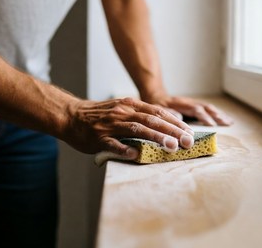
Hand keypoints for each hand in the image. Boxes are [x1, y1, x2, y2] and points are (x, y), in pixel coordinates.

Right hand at [61, 97, 194, 158]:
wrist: (71, 115)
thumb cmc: (100, 115)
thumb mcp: (122, 109)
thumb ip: (141, 114)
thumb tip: (167, 123)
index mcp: (130, 105)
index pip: (158, 112)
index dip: (175, 122)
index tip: (189, 131)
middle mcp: (123, 112)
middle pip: (152, 120)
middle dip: (172, 130)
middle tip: (187, 141)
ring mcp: (111, 124)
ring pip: (137, 129)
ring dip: (156, 137)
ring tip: (171, 146)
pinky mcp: (98, 137)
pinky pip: (113, 144)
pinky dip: (124, 149)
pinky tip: (135, 155)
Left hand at [141, 94, 232, 126]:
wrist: (157, 96)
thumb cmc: (157, 105)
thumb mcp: (158, 109)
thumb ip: (167, 112)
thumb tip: (179, 117)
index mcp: (181, 103)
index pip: (195, 109)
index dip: (204, 116)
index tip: (212, 125)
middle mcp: (189, 102)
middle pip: (205, 107)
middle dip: (217, 115)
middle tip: (226, 123)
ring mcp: (193, 103)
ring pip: (209, 107)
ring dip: (219, 114)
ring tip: (229, 121)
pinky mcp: (195, 106)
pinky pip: (208, 109)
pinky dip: (217, 113)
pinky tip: (225, 118)